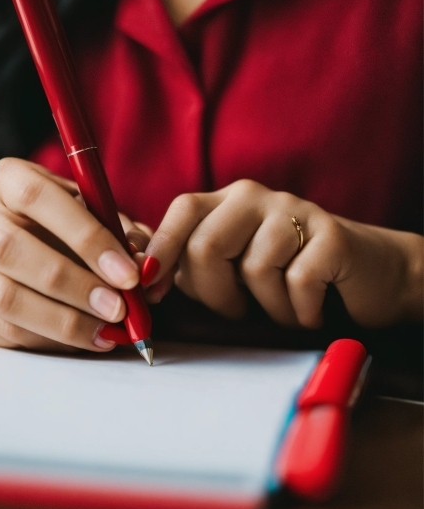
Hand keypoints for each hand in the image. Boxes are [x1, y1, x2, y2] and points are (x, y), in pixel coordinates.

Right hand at [0, 158, 149, 351]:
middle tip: (119, 308)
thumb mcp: (91, 212)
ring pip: (4, 296)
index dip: (85, 236)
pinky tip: (82, 339)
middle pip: (12, 249)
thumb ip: (120, 232)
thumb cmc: (59, 223)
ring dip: (62, 320)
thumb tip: (145, 266)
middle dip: (74, 285)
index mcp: (6, 178)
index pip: (38, 198)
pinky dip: (47, 340)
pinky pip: (0, 328)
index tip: (128, 273)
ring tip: (106, 331)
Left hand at [143, 180, 422, 328]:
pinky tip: (310, 310)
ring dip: (266, 307)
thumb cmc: (288, 274)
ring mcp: (295, 210)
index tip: (152, 290)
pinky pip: (298, 282)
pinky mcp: (331, 233)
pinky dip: (300, 311)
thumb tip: (140, 276)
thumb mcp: (233, 266)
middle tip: (237, 311)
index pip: (182, 211)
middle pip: (208, 245)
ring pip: (254, 269)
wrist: (368, 271)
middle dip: (215, 295)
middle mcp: (256, 197)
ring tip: (282, 308)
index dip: (161, 250)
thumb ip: (192, 264)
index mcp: (226, 201)